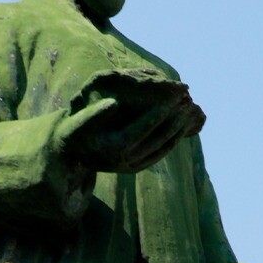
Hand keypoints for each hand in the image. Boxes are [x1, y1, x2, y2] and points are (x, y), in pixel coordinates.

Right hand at [58, 85, 204, 173]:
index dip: (161, 110)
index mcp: (115, 148)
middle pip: (158, 137)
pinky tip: (182, 127)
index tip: (174, 95)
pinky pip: (160, 153)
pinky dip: (173, 140)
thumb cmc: (75, 132)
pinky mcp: (137, 168)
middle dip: (175, 118)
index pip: (144, 127)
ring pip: (162, 147)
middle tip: (188, 100)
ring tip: (190, 111)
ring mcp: (133, 166)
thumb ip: (94, 113)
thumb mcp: (78, 122)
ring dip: (178, 129)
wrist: (72, 155)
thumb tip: (114, 103)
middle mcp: (126, 161)